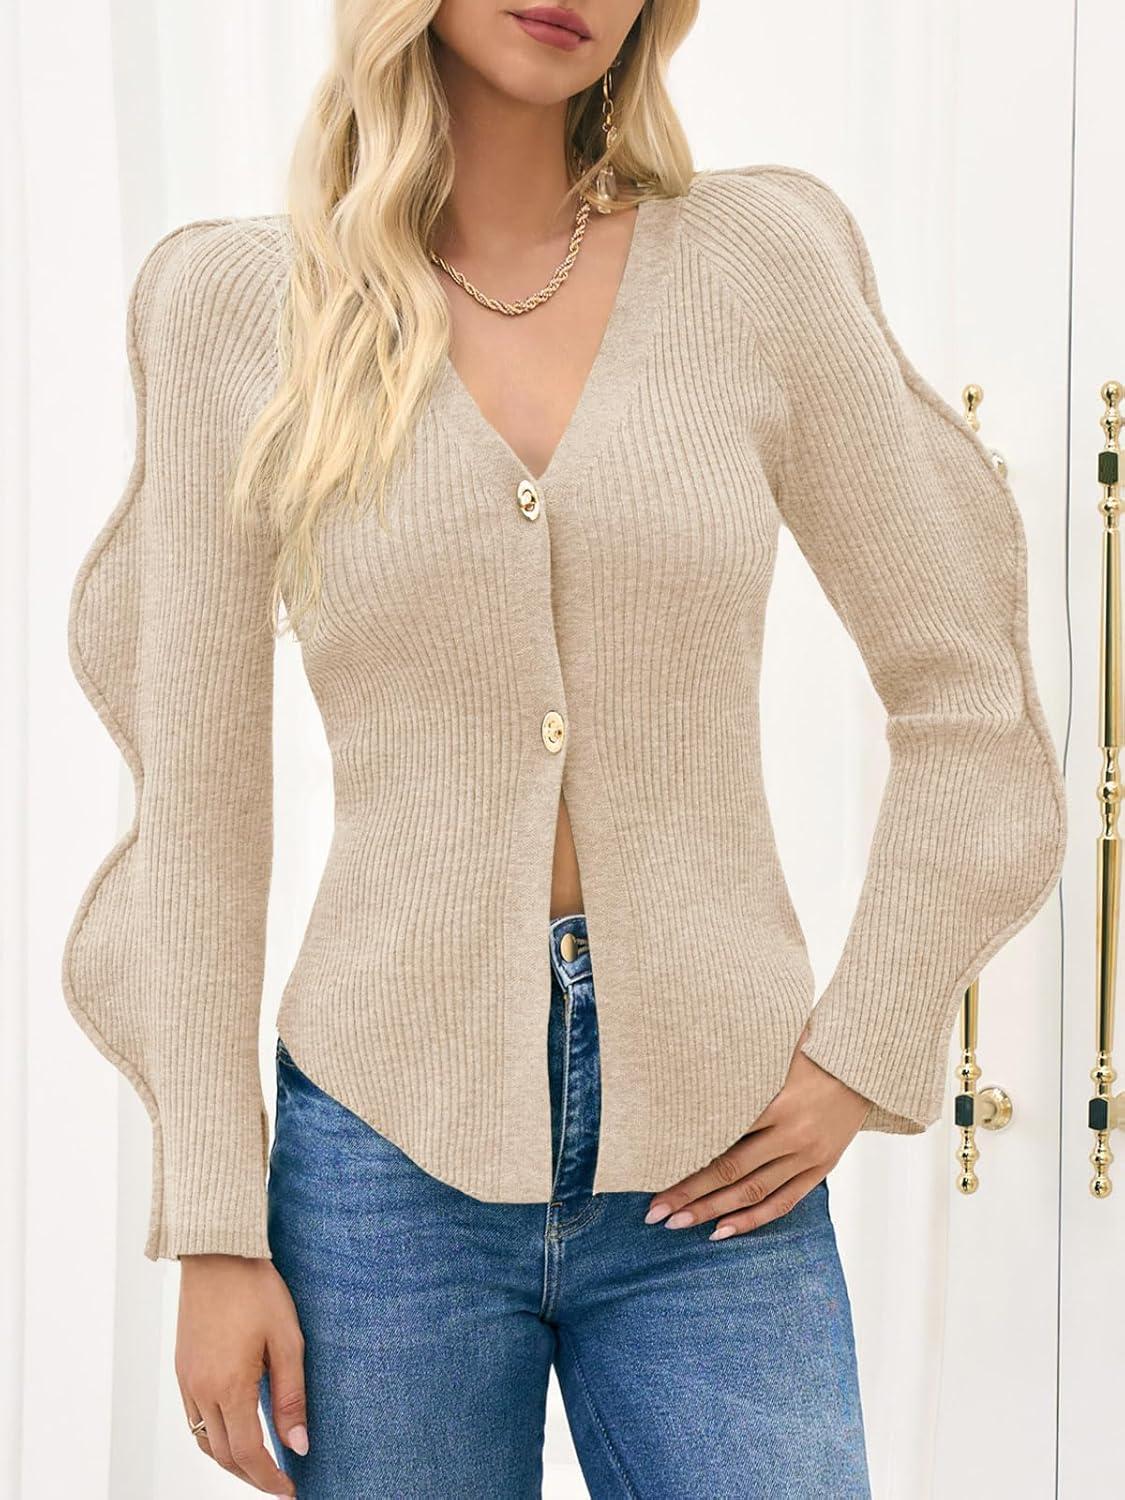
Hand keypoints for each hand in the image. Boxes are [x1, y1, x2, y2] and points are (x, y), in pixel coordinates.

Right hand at [176, 1254, 306, 1495]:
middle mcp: (201, 1390)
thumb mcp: (287, 1340)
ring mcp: (187, 1380)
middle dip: (251, 1476)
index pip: (248, 1453)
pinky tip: (234, 1431)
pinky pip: (194, 1419)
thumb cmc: (256, 1289)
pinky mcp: (182, 1368)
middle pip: (223, 1455)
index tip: (290, 1490)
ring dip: (230, 1460)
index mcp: (228, 1386)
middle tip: (279, 1483)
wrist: (218, 1253)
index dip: (269, 1479)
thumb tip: (298, 1445)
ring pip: (204, 1441)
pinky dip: (214, 1436)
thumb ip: (291, 1396)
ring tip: (259, 1465)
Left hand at [643, 1030, 871, 1241]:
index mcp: (778, 1102)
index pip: (722, 1139)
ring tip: (678, 1224)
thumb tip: (689, 1072)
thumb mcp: (776, 1052)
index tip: (654, 1172)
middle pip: (731, 1171)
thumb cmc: (813, 1049)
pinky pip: (783, 1202)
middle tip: (656, 1212)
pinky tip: (722, 1231)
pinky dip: (752, 1219)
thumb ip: (740, 1069)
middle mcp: (793, 1134)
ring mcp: (808, 1156)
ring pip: (753, 1192)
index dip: (687, 1159)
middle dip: (690, 1194)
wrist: (866, 1065)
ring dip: (713, 1211)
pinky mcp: (820, 1168)